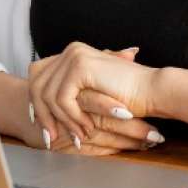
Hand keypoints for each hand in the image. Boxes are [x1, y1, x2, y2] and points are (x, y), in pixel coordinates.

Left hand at [28, 42, 160, 148]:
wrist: (152, 91)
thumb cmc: (129, 95)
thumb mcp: (92, 93)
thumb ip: (71, 94)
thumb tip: (38, 113)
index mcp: (73, 53)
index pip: (38, 75)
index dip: (35, 101)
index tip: (42, 124)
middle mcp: (71, 50)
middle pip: (36, 84)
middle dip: (42, 115)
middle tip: (50, 137)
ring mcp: (75, 56)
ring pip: (47, 95)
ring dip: (61, 121)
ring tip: (76, 136)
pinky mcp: (81, 67)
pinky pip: (62, 100)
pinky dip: (72, 118)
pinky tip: (85, 128)